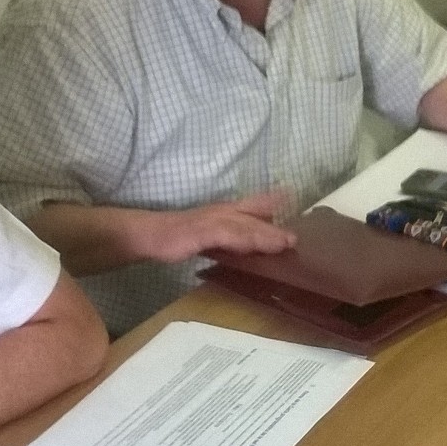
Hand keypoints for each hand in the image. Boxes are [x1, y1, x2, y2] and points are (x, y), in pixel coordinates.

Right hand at [140, 190, 295, 262]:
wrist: (150, 234)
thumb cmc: (180, 235)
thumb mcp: (210, 235)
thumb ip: (231, 238)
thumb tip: (252, 245)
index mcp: (224, 212)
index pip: (253, 205)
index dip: (273, 202)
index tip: (294, 200)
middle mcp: (221, 212)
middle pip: (253, 216)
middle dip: (275, 226)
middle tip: (296, 236)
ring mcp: (212, 220)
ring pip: (244, 226)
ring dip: (265, 234)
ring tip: (285, 242)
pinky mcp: (201, 232)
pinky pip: (227, 235)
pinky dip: (243, 239)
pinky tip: (256, 245)